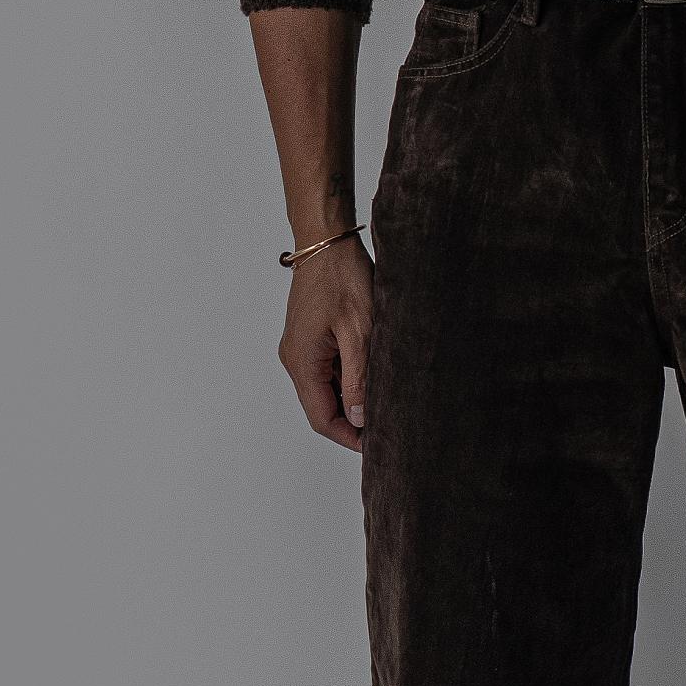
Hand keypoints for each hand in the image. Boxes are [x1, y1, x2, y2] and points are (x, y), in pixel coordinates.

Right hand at [278, 235, 372, 451]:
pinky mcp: (312, 336)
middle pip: (323, 407)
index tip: (378, 445)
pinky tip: (376, 372)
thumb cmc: (342, 278)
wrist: (328, 240)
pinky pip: (330, 368)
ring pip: (328, 388)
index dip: (349, 437)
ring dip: (354, 398)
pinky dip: (351, 376)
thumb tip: (358, 418)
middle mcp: (296, 358)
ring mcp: (302, 347)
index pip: (322, 418)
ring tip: (388, 400)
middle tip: (389, 426)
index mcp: (302, 361)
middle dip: (354, 421)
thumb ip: (358, 378)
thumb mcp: (359, 331)